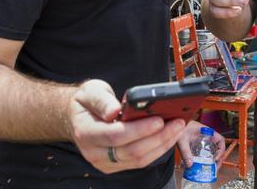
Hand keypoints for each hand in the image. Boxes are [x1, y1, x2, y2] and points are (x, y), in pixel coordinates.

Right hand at [68, 80, 186, 173]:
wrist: (78, 116)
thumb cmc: (86, 102)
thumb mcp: (90, 92)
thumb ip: (102, 101)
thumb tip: (115, 111)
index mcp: (85, 132)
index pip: (115, 135)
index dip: (139, 130)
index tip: (159, 120)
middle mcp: (94, 152)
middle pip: (131, 151)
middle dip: (158, 137)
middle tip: (177, 122)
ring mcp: (105, 162)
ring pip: (139, 159)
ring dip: (162, 144)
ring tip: (178, 128)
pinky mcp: (116, 165)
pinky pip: (140, 161)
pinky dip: (158, 149)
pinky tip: (169, 136)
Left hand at [177, 121, 225, 166]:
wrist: (176, 127)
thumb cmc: (180, 129)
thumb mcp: (182, 140)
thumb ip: (185, 152)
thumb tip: (190, 165)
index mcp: (207, 132)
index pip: (220, 140)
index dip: (221, 150)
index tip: (216, 158)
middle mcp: (208, 137)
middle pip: (218, 148)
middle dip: (218, 159)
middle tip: (215, 168)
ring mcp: (205, 141)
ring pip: (214, 151)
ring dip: (214, 160)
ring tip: (211, 169)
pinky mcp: (200, 146)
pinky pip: (207, 153)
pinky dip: (207, 160)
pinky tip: (203, 166)